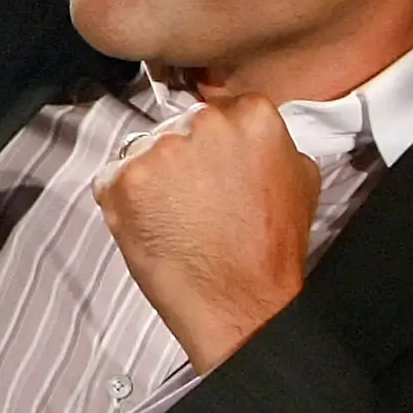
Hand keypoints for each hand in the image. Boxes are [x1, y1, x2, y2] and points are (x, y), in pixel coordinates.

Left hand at [93, 93, 318, 374]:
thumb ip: (272, 142)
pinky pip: (113, 178)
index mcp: (252, 115)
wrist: (241, 302)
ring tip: (177, 217)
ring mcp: (159, 149)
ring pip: (142, 150)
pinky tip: (153, 225)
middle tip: (196, 199)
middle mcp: (203, 123)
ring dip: (152, 178)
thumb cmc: (267, 251)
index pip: (218, 109)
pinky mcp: (122, 178)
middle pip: (177, 126)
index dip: (212, 145)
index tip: (214, 167)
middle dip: (181, 158)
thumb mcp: (299, 179)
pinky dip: (124, 201)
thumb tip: (251, 134)